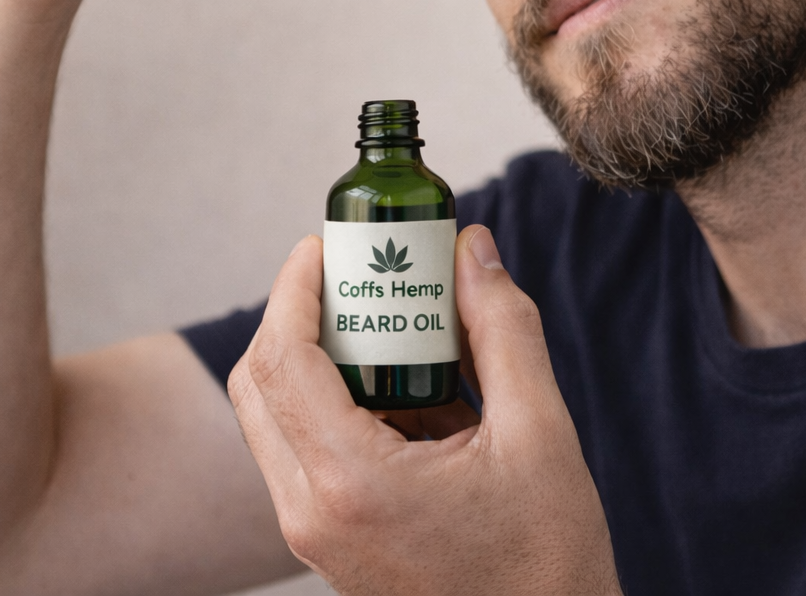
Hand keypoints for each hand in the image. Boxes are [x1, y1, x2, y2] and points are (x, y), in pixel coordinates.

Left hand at [229, 226, 621, 595]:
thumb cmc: (545, 560)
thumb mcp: (539, 433)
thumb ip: (502, 329)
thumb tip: (472, 249)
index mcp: (352, 485)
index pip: (281, 360)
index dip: (294, 288)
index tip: (326, 245)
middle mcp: (312, 515)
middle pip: (259, 384)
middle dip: (299, 315)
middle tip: (356, 276)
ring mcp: (314, 535)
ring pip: (276, 418)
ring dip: (318, 359)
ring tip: (391, 326)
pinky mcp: (330, 542)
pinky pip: (305, 453)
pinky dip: (338, 405)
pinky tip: (412, 391)